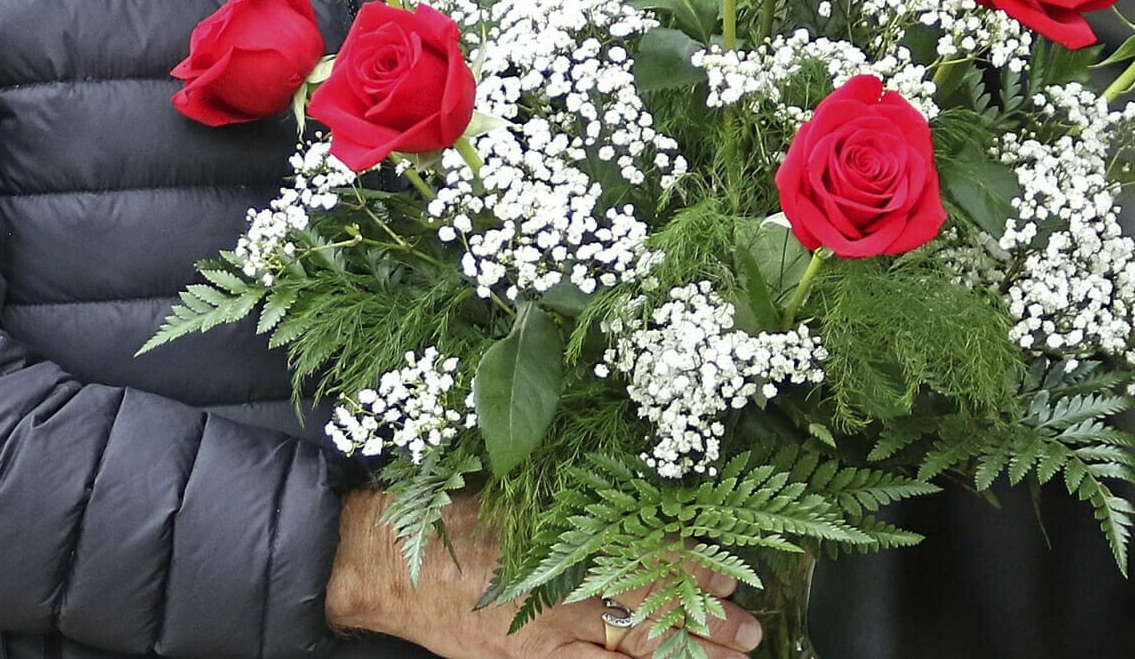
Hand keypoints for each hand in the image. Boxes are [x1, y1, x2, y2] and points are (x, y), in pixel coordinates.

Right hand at [326, 490, 762, 657]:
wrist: (383, 561)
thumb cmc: (452, 514)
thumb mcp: (519, 492)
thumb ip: (572, 497)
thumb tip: (641, 491)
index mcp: (559, 535)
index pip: (643, 554)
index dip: (691, 566)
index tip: (731, 570)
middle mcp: (556, 588)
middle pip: (646, 608)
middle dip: (704, 621)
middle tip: (751, 626)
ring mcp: (540, 634)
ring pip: (628, 651)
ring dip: (683, 656)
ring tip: (731, 658)